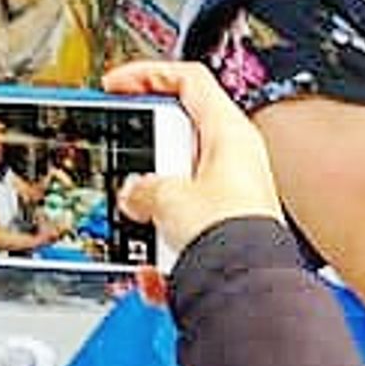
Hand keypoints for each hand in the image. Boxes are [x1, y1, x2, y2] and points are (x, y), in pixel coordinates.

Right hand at [106, 58, 283, 295]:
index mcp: (230, 132)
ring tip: (142, 223)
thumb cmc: (230, 235)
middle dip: (146, 158)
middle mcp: (237, 160)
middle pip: (178, 138)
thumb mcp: (167, 196)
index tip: (117, 84)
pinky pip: (182, 228)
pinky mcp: (225, 232)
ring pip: (176, 189)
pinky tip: (154, 264)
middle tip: (127, 168)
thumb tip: (134, 195)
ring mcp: (232, 197)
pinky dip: (164, 244)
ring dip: (152, 208)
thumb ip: (142, 186)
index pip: (188, 79)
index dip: (148, 75)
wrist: (247, 290)